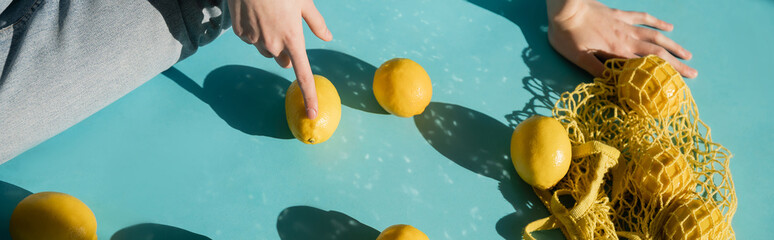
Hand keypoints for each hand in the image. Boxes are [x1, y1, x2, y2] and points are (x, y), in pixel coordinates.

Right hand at [228, 0, 332, 118]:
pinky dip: (256, 32)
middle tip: (287, 30)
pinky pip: (251, 40)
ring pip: (267, 51)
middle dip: (288, 52)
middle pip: (284, 61)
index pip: (303, 75)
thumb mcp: (305, 2)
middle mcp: (274, 45)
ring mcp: (255, 40)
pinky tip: (257, 14)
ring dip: (271, 42)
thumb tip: (328, 38)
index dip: (309, 96)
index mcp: (293, 39)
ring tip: (271, 17)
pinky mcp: (241, 33)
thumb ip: (317, 24)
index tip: (312, 114)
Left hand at [546, 0, 696, 77]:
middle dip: (676, 63)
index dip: (664, 75)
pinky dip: (657, 22)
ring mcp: (625, 25)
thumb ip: (597, 71)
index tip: (679, 84)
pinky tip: (668, 26)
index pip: (647, 66)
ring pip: (655, 35)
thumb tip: (615, 86)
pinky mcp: (619, 14)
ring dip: (673, 45)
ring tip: (688, 54)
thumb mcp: (578, 58)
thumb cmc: (567, 35)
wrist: (566, 7)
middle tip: (694, 72)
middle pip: (658, 52)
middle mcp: (626, 38)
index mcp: (617, 52)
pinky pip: (643, 18)